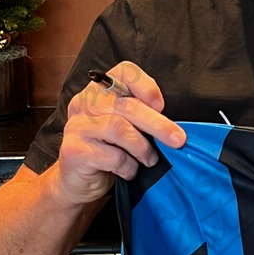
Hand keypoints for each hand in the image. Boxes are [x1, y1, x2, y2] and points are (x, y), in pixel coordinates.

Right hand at [53, 62, 187, 205]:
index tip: (161, 105)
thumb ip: (140, 115)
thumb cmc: (107, 152)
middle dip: (158, 124)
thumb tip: (173, 124)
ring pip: (120, 129)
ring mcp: (77, 126)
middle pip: (128, 105)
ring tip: (149, 159)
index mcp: (99, 91)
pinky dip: (129, 166)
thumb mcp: (125, 127)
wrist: (78, 183)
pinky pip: (113, 156)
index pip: (124, 71)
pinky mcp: (75, 150)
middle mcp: (84, 103)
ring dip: (143, 148)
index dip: (146, 85)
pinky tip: (129, 171)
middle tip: (178, 140)